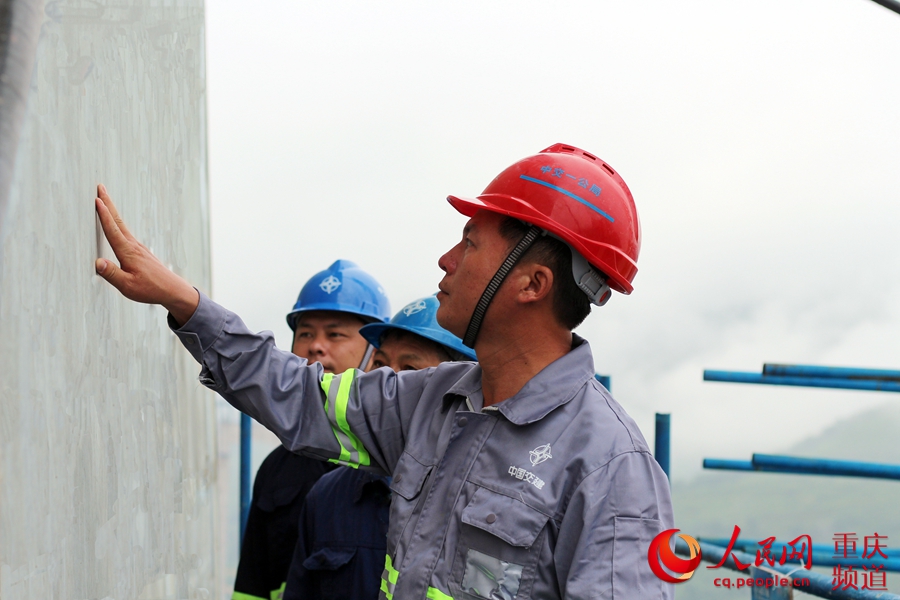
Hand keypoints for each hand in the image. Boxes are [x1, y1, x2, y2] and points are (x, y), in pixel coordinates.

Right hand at [94, 184, 199, 325]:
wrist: (172, 290)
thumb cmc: (151, 289)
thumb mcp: (127, 286)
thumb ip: (111, 274)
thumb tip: (98, 262)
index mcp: (128, 253)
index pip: (113, 230)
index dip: (104, 215)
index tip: (97, 199)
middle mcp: (134, 246)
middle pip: (118, 221)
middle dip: (108, 203)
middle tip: (100, 187)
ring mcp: (139, 248)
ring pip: (122, 225)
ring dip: (113, 211)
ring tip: (104, 200)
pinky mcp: (142, 252)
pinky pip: (126, 233)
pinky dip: (118, 223)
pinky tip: (117, 224)